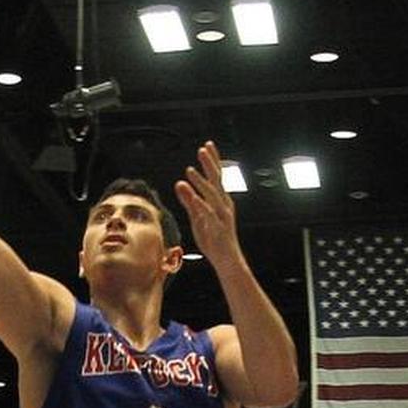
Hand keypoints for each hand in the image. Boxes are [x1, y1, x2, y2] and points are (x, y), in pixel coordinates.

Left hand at [173, 141, 239, 268]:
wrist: (228, 261)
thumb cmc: (214, 240)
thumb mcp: (198, 218)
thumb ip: (189, 202)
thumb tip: (180, 184)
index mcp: (221, 202)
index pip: (217, 178)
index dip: (213, 162)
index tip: (207, 146)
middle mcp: (224, 206)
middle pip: (217, 181)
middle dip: (210, 165)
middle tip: (203, 149)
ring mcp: (222, 216)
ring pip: (212, 195)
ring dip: (201, 182)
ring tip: (189, 170)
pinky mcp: (217, 228)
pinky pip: (207, 213)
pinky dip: (199, 203)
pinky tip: (191, 194)